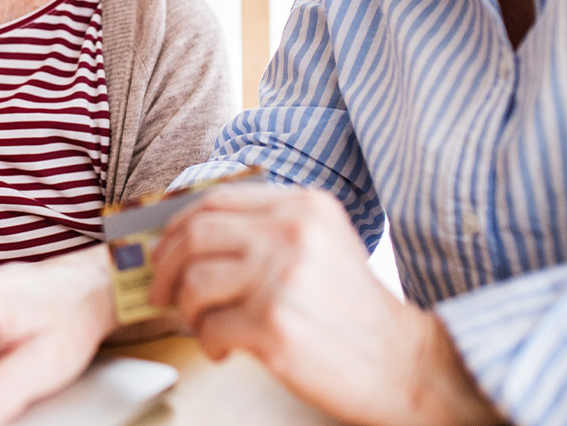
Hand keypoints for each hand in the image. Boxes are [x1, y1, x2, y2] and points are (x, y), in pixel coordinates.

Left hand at [148, 182, 501, 425]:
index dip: (178, 225)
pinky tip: (224, 349)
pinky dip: (208, 341)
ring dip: (187, 309)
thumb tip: (192, 234)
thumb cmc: (356, 312)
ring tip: (203, 325)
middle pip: (195, 235)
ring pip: (195, 282)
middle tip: (160, 290)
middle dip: (165, 265)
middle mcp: (291, 233)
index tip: (164, 250)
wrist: (406, 365)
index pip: (216, 201)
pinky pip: (210, 326)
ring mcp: (281, 277)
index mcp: (303, 206)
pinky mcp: (273, 324)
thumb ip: (269, 228)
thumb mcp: (323, 244)